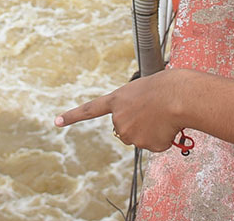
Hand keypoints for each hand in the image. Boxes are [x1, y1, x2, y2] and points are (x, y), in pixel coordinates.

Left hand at [55, 69, 190, 152]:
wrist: (177, 97)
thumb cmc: (164, 87)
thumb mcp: (142, 91)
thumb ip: (133, 108)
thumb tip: (144, 130)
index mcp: (116, 100)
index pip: (89, 110)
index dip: (73, 116)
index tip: (56, 121)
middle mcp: (118, 119)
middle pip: (125, 129)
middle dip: (137, 124)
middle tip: (153, 111)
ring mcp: (130, 134)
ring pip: (141, 138)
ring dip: (152, 131)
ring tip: (162, 115)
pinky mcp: (145, 145)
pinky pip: (155, 145)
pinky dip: (163, 138)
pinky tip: (168, 126)